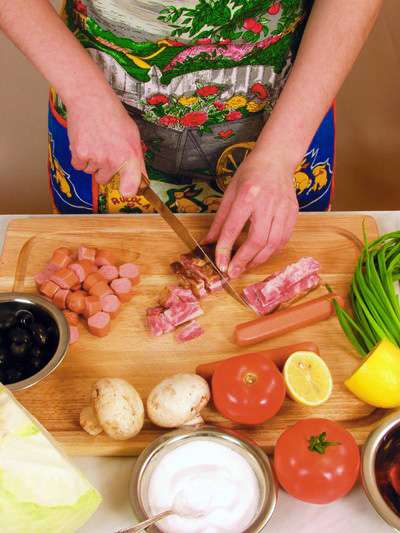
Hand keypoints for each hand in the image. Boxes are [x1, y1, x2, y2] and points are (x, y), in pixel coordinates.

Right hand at [66, 89, 144, 194]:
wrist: (91, 100)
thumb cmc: (113, 115)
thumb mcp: (133, 136)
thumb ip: (137, 161)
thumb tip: (142, 179)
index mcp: (130, 156)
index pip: (131, 187)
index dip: (127, 191)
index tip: (125, 191)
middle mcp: (114, 159)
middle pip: (105, 179)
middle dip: (104, 170)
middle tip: (104, 151)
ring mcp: (96, 158)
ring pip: (91, 172)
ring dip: (92, 162)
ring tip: (95, 143)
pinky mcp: (80, 154)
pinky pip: (78, 166)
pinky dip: (79, 158)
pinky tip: (86, 143)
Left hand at [205, 151, 298, 277]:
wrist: (276, 159)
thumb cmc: (250, 174)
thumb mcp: (229, 192)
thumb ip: (220, 219)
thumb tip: (208, 242)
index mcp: (247, 194)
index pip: (234, 227)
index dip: (225, 248)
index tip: (220, 264)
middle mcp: (267, 202)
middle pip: (257, 239)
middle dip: (244, 260)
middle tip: (233, 272)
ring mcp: (283, 208)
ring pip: (273, 243)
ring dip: (258, 259)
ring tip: (246, 266)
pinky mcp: (293, 213)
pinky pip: (284, 239)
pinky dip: (272, 251)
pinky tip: (262, 255)